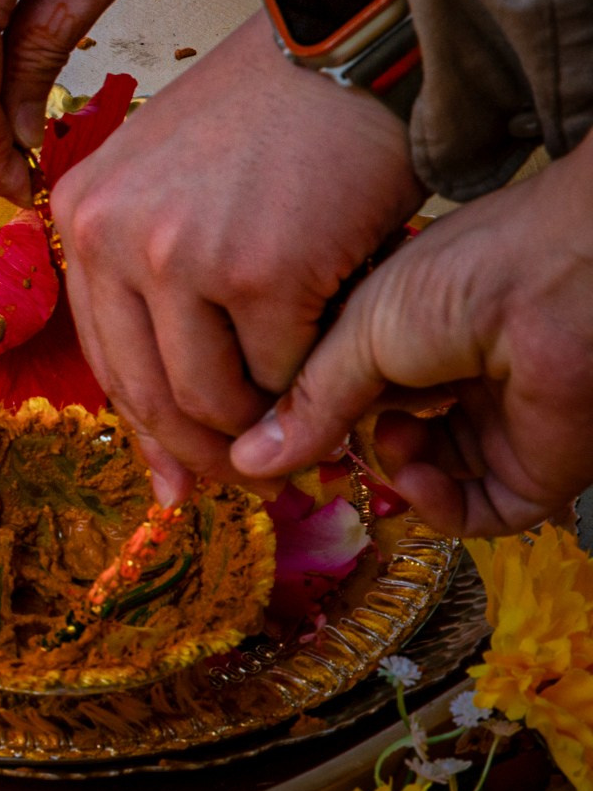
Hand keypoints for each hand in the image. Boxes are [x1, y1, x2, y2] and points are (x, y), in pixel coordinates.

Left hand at [51, 15, 426, 501]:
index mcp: (79, 216)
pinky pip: (283, 373)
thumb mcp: (172, 193)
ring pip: (211, 399)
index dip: (150, 430)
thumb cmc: (267, 124)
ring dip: (263, 421)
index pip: (104, 361)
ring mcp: (179, 253)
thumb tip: (168, 472)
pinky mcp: (259, 270)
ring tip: (304, 407)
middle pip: (147, 396)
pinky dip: (314, 380)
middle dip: (203, 452)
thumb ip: (157, 303)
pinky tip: (336, 355)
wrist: (343, 50)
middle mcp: (111, 235)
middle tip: (256, 469)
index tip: (187, 470)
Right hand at [231, 138, 592, 534]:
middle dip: (351, 442)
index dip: (313, 411)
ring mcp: (498, 422)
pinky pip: (477, 510)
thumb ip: (304, 402)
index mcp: (416, 328)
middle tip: (318, 446)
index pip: (355, 385)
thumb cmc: (457, 279)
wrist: (549, 290)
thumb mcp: (355, 332)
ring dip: (397, 468)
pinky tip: (414, 474)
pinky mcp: (535, 469)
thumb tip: (242, 457)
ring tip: (388, 440)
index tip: (272, 430)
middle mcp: (458, 374)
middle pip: (390, 432)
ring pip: (432, 477)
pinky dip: (437, 504)